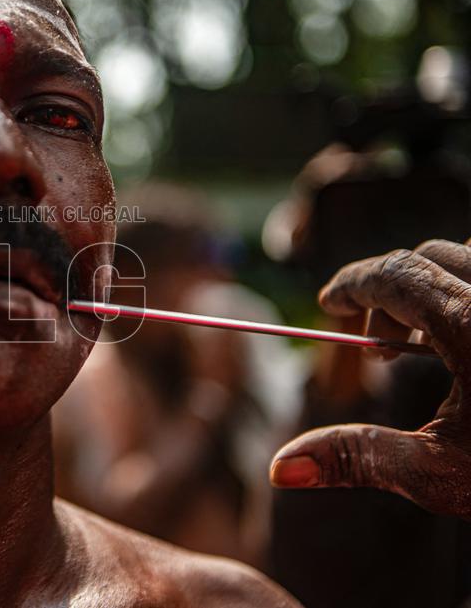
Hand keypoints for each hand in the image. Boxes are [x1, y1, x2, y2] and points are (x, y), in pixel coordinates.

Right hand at [270, 239, 470, 518]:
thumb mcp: (442, 473)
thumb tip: (280, 467)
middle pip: (430, 258)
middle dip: (389, 292)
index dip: (351, 285)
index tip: (327, 303)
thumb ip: (358, 457)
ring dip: (433, 291)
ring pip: (470, 262)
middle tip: (379, 347)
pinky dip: (470, 296)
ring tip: (425, 348)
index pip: (393, 274)